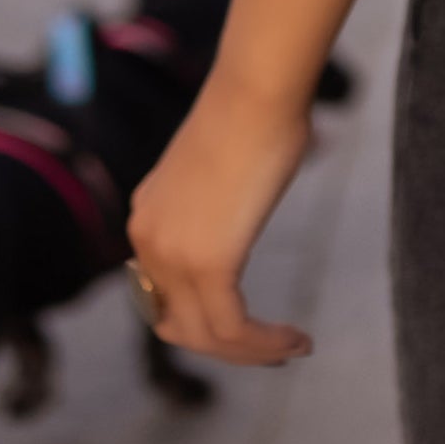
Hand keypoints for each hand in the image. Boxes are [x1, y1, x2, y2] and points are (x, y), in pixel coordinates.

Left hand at [127, 75, 319, 366]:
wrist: (257, 90)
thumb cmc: (257, 111)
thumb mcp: (222, 167)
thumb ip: (219, 198)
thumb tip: (246, 201)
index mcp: (147, 217)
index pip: (163, 297)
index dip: (206, 323)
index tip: (252, 330)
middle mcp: (148, 241)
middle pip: (179, 326)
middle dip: (228, 348)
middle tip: (274, 351)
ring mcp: (172, 255)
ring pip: (207, 337)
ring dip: (253, 353)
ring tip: (294, 349)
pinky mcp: (209, 265)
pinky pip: (233, 329)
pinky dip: (266, 344)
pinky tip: (297, 340)